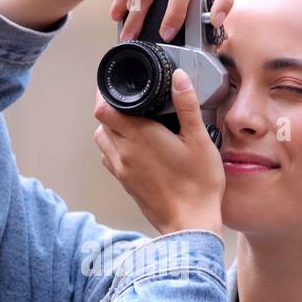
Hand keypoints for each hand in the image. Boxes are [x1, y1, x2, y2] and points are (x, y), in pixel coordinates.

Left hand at [94, 68, 224, 236]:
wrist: (190, 223)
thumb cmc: (198, 185)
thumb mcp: (200, 140)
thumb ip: (187, 105)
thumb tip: (179, 78)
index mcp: (140, 136)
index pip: (104, 108)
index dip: (106, 94)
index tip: (118, 88)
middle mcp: (124, 152)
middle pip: (101, 122)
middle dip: (111, 109)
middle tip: (129, 102)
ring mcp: (122, 170)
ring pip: (102, 140)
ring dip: (110, 128)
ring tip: (131, 123)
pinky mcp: (125, 184)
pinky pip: (109, 158)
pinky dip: (114, 147)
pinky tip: (134, 148)